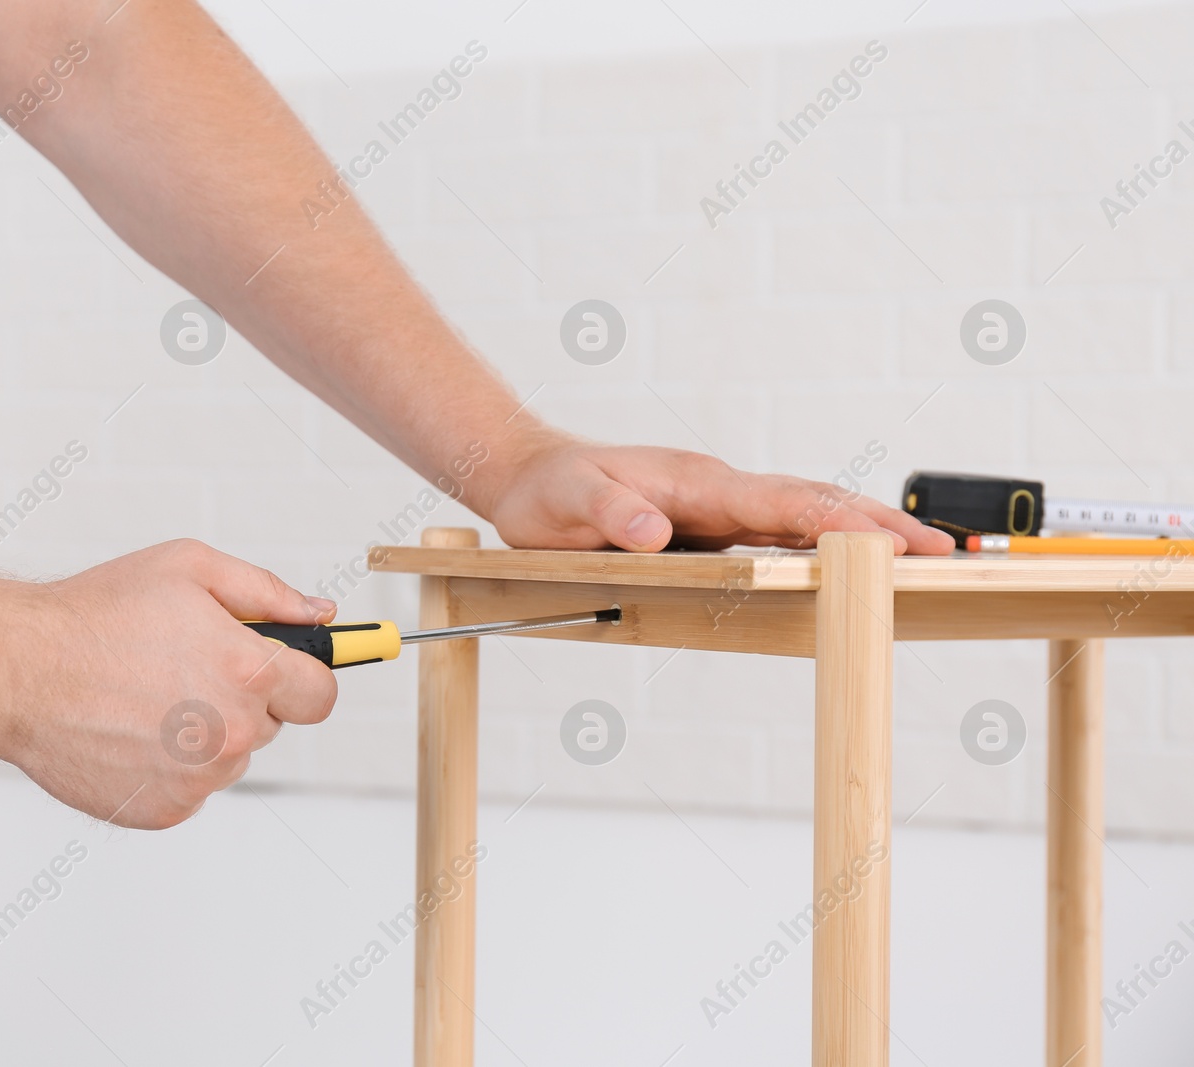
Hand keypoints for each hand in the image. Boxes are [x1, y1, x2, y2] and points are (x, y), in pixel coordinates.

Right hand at [0, 539, 338, 829]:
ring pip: (228, 756)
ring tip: (144, 697)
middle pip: (268, 724)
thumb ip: (268, 592)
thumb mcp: (190, 569)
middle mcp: (232, 733)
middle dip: (240, 696)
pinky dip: (167, 766)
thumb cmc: (96, 614)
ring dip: (203, 733)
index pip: (321, 695)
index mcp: (248, 672)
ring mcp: (199, 780)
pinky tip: (128, 731)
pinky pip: (190, 788)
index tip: (290, 674)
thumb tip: (318, 614)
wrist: (18, 671)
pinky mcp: (166, 811)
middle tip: (183, 667)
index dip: (305, 679)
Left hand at [485, 436, 953, 555]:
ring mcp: (719, 508)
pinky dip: (823, 543)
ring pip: (805, 517)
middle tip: (946, 552)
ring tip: (925, 560)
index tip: (899, 539)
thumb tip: (656, 534)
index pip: (785, 500)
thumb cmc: (547, 493)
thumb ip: (612, 514)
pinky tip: (851, 563)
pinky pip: (778, 533)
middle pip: (815, 504)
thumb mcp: (567, 505)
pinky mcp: (711, 527)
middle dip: (882, 525)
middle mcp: (719, 491)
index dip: (844, 519)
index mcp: (697, 483)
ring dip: (863, 534)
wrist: (529, 474)